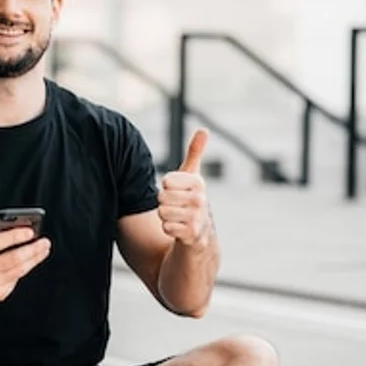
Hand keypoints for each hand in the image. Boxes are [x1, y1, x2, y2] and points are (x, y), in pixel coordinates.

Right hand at [0, 222, 51, 303]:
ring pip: (19, 271)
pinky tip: (29, 261)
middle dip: (32, 250)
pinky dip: (24, 268)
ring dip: (35, 259)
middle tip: (44, 242)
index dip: (14, 237)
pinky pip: (16, 279)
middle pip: (13, 259)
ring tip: (44, 249)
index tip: (30, 232)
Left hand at [159, 129, 212, 245]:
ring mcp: (198, 218)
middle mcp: (201, 199)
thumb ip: (195, 153)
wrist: (201, 233)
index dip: (166, 187)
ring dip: (165, 217)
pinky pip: (166, 228)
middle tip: (176, 206)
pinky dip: (169, 229)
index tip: (176, 190)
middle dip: (164, 203)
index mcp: (198, 182)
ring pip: (162, 213)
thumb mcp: (192, 176)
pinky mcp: (193, 235)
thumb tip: (203, 130)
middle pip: (162, 197)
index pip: (166, 181)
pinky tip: (179, 229)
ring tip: (178, 217)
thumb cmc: (191, 199)